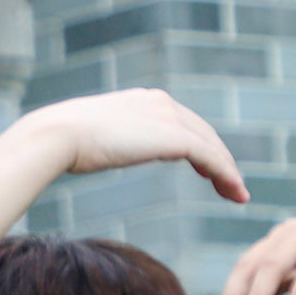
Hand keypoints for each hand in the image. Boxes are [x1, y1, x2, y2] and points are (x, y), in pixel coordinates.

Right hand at [19, 89, 247, 205]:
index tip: (207, 170)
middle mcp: (162, 103)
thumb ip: (103, 139)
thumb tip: (92, 151)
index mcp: (143, 100)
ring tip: (237, 194)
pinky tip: (234, 193)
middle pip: (204, 133)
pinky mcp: (176, 137)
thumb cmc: (60, 141)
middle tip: (230, 184)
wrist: (58, 135)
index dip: (200, 146)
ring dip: (228, 172)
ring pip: (212, 146)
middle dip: (220, 159)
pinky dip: (227, 175)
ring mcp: (170, 117)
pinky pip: (211, 158)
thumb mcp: (89, 136)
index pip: (182, 123)